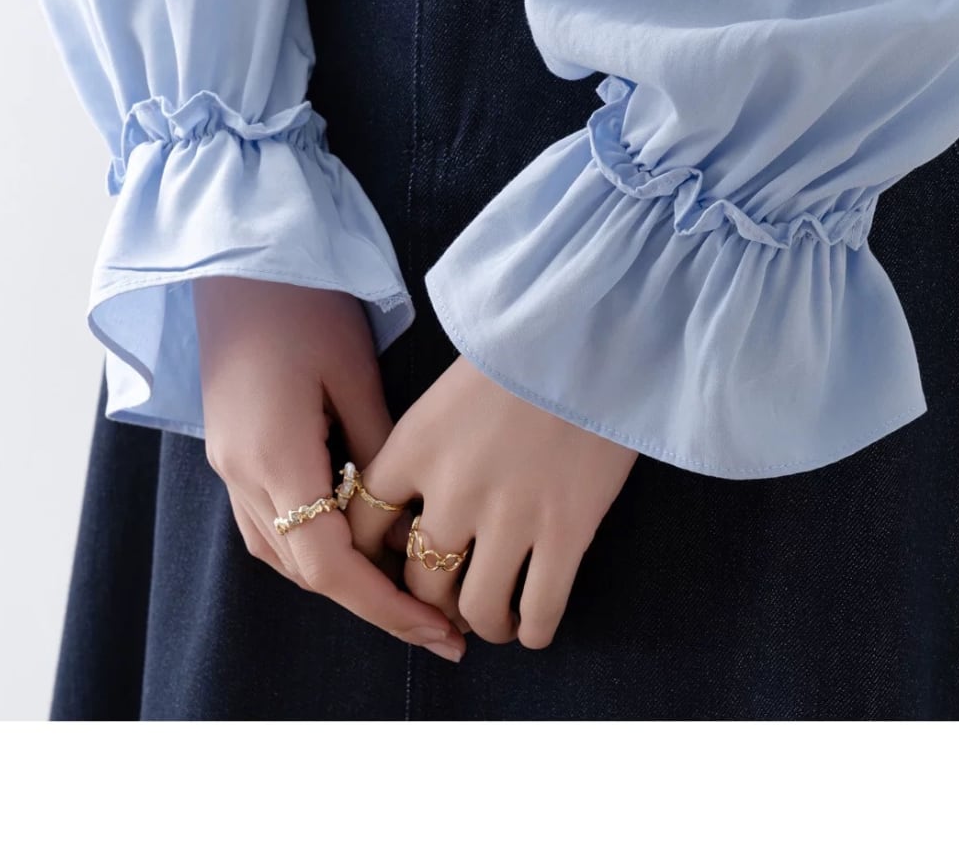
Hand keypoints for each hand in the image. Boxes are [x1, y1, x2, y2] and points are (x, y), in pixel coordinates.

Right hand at [192, 275, 465, 661]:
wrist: (240, 255)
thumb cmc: (304, 303)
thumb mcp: (355, 374)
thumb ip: (380, 451)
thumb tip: (409, 511)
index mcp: (273, 458)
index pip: (327, 566)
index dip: (384, 607)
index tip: (438, 632)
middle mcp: (240, 475)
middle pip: (304, 571)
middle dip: (371, 603)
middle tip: (439, 624)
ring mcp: (228, 464)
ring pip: (282, 554)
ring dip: (341, 580)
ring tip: (409, 589)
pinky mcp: (232, 449)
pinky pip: (270, 523)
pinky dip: (314, 544)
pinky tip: (359, 539)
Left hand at [345, 353, 637, 649]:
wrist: (595, 328)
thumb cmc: (524, 345)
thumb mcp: (451, 386)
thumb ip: (426, 442)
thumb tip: (420, 499)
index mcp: (415, 446)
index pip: (362, 523)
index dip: (371, 556)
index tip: (391, 563)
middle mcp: (452, 490)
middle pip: (418, 579)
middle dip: (431, 601)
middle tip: (451, 601)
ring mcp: (510, 516)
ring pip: (477, 607)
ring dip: (483, 623)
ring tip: (496, 621)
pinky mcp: (566, 530)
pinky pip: (541, 609)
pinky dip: (534, 629)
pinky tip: (535, 626)